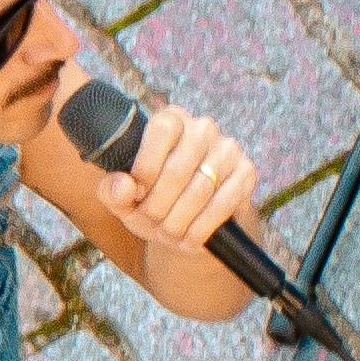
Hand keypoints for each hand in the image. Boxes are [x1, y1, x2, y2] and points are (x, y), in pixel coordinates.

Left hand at [112, 107, 261, 269]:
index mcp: (170, 120)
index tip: (137, 193)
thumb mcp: (125, 200)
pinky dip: (201, 228)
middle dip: (158, 205)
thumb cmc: (154, 203)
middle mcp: (202, 128)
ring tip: (168, 235)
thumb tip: (123, 185)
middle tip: (151, 223)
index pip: (161, 130)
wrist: (192, 225)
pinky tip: (189, 240)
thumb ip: (112, 191)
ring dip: (178, 221)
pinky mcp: (246, 172)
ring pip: (200, 190)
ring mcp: (228, 149)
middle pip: (178, 168)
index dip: (146, 167)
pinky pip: (223, 203)